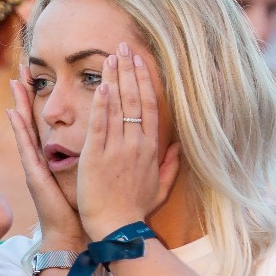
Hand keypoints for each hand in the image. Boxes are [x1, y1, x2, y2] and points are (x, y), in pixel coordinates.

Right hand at [6, 65, 85, 247]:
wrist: (76, 234)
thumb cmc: (89, 207)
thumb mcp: (97, 175)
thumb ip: (103, 155)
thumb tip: (116, 139)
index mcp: (60, 154)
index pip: (54, 120)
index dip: (50, 97)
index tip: (47, 75)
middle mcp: (45, 156)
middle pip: (36, 117)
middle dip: (30, 92)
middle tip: (25, 67)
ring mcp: (37, 165)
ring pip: (26, 128)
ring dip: (19, 103)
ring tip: (15, 81)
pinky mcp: (35, 175)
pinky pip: (26, 147)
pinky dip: (19, 130)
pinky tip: (12, 112)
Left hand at [75, 44, 179, 240]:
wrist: (118, 229)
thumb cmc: (136, 211)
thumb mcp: (161, 188)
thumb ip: (171, 165)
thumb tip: (178, 146)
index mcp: (150, 149)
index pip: (148, 106)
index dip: (144, 80)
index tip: (139, 61)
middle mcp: (136, 144)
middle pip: (134, 99)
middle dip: (129, 70)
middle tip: (123, 46)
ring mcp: (117, 150)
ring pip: (117, 107)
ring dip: (114, 78)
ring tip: (110, 56)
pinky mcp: (97, 157)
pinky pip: (100, 126)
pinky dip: (102, 105)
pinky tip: (102, 85)